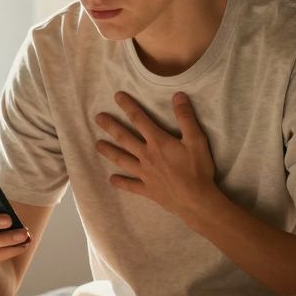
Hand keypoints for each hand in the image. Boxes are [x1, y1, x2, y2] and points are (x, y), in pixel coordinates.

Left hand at [95, 91, 218, 221]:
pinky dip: (120, 182)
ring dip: (109, 151)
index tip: (117, 96)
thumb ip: (185, 117)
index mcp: (158, 142)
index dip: (128, 106)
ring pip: (122, 160)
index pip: (139, 119)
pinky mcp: (147, 189)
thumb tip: (178, 95)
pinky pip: (130, 185)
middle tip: (98, 118)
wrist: (196, 200)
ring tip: (97, 145)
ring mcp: (144, 174)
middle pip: (124, 138)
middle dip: (110, 126)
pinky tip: (112, 179)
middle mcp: (146, 156)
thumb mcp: (196, 140)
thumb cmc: (197, 169)